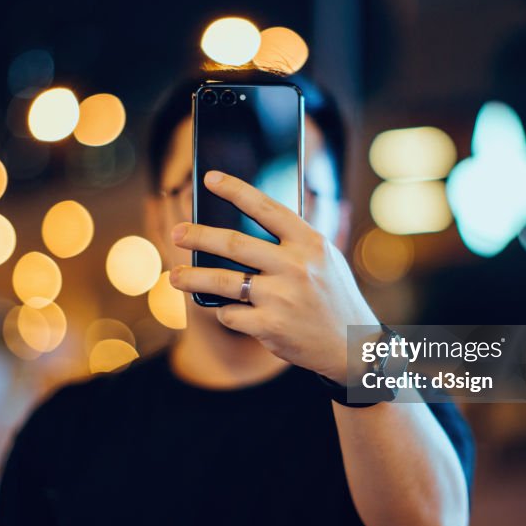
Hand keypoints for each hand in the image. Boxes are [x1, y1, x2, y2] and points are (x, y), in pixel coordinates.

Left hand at [168, 170, 380, 383]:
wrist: (351, 346)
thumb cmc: (332, 295)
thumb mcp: (325, 258)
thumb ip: (293, 241)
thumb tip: (242, 224)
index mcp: (309, 242)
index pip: (266, 208)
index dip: (235, 190)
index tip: (210, 178)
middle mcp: (295, 266)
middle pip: (234, 244)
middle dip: (198, 236)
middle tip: (177, 233)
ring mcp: (282, 297)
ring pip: (222, 281)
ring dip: (192, 278)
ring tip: (174, 276)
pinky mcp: (270, 326)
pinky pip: (230, 314)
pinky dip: (224, 312)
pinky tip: (227, 311)